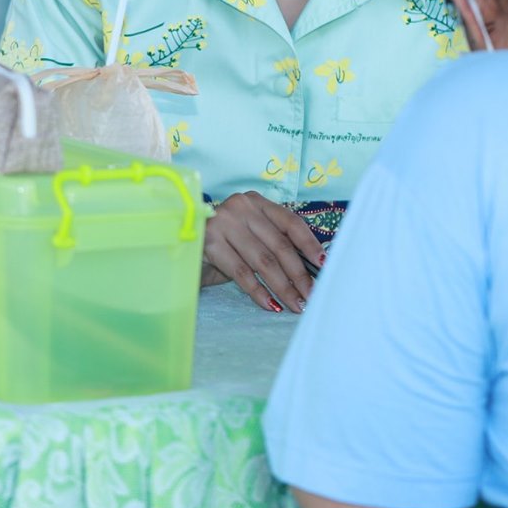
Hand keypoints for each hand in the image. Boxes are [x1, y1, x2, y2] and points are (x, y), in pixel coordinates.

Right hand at [200, 191, 325, 312]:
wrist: (182, 242)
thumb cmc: (224, 242)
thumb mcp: (250, 234)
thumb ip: (274, 242)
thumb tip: (311, 267)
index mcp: (256, 202)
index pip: (290, 222)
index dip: (310, 244)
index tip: (324, 264)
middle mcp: (241, 207)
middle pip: (279, 245)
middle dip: (299, 275)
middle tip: (311, 295)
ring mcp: (224, 223)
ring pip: (263, 261)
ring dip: (282, 287)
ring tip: (295, 304)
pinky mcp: (210, 243)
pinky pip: (241, 273)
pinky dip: (258, 291)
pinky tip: (270, 305)